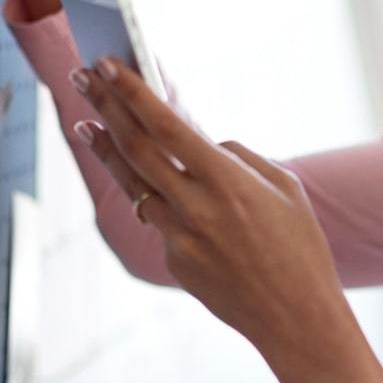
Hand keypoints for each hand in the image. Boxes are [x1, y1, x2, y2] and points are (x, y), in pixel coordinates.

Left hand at [67, 57, 382, 382]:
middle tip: (81, 78)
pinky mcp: (174, 262)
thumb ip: (239, 159)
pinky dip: (155, 197)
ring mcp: (179, 237)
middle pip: (135, 148)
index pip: (167, 125)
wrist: (296, 317)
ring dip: (108, 151)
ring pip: (133, 184)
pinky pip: (160, 220)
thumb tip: (205, 145)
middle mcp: (195, 207)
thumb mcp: (284, 188)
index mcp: (226, 180)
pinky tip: (157, 187)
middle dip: (105, 108)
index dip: (133, 92)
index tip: (108, 65)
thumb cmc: (301, 247)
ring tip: (86, 124)